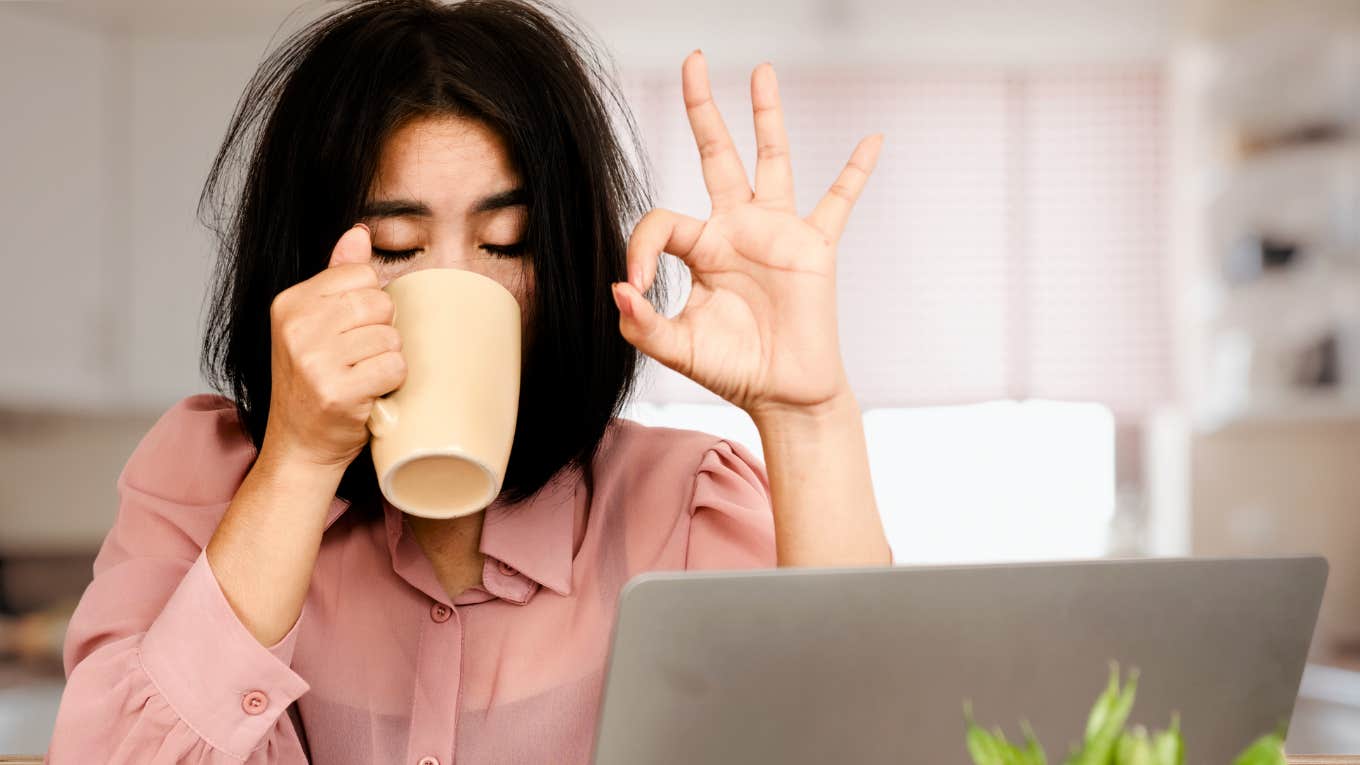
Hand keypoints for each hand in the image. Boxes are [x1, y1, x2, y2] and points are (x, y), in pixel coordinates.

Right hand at [261, 224, 405, 469]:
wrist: (299, 447)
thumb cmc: (313, 384)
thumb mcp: (314, 324)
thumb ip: (337, 276)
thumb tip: (359, 233)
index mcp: (290, 304)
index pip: (361, 274)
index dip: (369, 304)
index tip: (350, 331)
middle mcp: (297, 328)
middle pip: (379, 303)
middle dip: (380, 332)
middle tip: (358, 358)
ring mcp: (314, 360)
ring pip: (390, 337)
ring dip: (386, 361)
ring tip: (361, 377)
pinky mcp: (337, 391)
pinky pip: (394, 367)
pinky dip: (391, 383)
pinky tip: (368, 394)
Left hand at [612, 51, 881, 417]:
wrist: (783, 394)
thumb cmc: (731, 370)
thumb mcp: (675, 348)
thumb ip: (641, 324)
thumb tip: (619, 289)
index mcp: (699, 249)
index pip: (660, 221)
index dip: (639, 248)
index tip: (636, 287)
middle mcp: (736, 229)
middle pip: (716, 154)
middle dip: (703, 108)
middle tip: (693, 59)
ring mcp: (777, 233)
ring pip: (772, 160)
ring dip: (767, 116)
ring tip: (762, 70)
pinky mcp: (815, 247)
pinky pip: (839, 201)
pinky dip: (856, 172)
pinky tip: (872, 140)